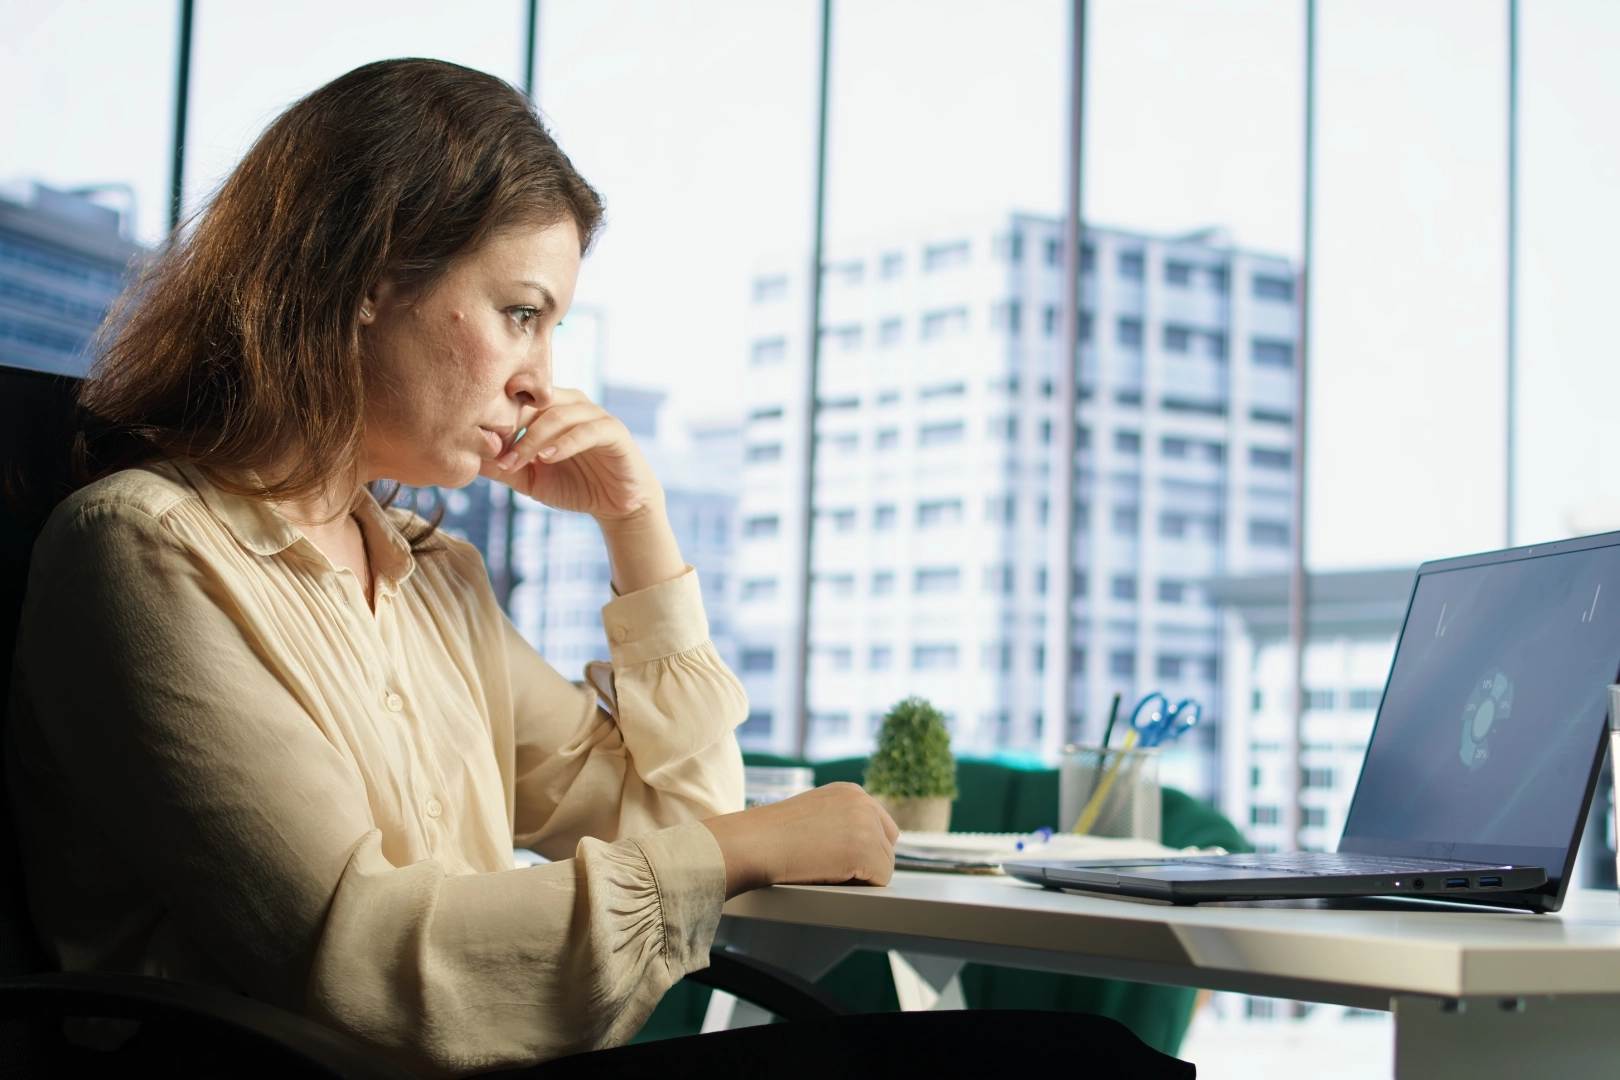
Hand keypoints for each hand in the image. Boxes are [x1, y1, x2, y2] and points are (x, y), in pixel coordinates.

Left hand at [481, 387, 662, 521]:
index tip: (479, 441)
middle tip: (493, 451)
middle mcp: (572, 403)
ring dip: (533, 439)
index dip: (497, 417)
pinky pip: (587, 430)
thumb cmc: (574, 485)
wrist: (616, 505)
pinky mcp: (614, 431)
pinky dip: (564, 443)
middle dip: (511, 425)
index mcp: (551, 408)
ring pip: (558, 415)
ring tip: (516, 461)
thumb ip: (503, 468)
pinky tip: (547, 458)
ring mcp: (594, 415)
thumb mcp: (530, 479)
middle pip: (534, 401)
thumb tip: (467, 460)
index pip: (518, 400)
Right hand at [700, 783, 898, 898]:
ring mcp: (867, 825)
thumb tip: (860, 847)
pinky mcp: (866, 850)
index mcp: (851, 792)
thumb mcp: (814, 814)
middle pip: (888, 845)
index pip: (880, 826)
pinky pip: (881, 880)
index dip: (863, 849)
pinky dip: (860, 887)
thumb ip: (841, 821)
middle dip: (868, 861)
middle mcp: (864, 802)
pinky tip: (830, 877)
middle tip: (832, 867)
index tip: (838, 857)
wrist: (752, 843)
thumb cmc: (771, 836)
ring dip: (861, 876)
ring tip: (825, 870)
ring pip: (885, 865)